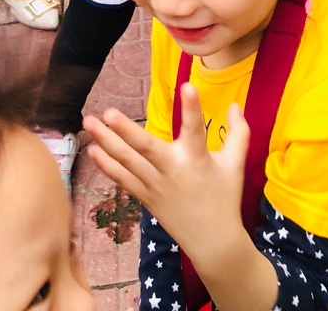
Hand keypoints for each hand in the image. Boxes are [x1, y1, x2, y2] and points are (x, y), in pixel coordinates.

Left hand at [84, 86, 249, 257]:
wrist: (212, 241)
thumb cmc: (225, 197)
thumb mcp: (236, 164)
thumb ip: (238, 132)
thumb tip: (234, 104)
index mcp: (198, 158)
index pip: (196, 129)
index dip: (191, 108)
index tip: (187, 86)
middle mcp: (173, 170)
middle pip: (146, 148)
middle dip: (125, 131)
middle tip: (108, 112)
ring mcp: (155, 185)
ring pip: (128, 161)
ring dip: (106, 141)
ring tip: (88, 121)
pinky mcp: (146, 197)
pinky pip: (123, 179)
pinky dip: (107, 165)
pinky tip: (93, 149)